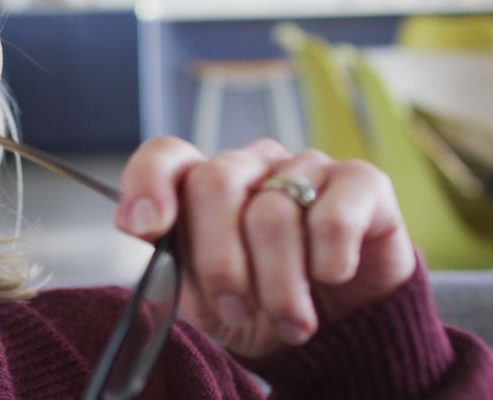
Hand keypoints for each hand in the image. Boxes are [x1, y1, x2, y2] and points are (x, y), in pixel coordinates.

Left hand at [114, 137, 416, 358]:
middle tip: (235, 310)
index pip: (167, 156)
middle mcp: (253, 166)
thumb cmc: (261, 310)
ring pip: (274, 211)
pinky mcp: (362, 182)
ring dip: (279, 286)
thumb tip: (130, 221)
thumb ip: (166, 260)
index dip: (149, 182)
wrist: (340, 336)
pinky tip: (332, 279)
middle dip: (219, 262)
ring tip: (291, 324)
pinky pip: (334, 216)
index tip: (146, 227)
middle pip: (215, 182)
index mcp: (205, 186)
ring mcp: (307, 166)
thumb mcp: (204, 300)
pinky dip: (329, 262)